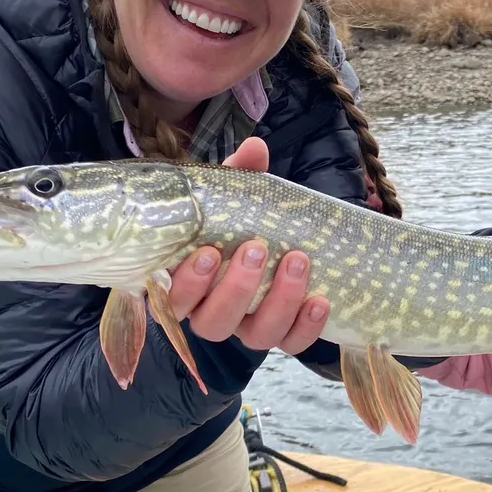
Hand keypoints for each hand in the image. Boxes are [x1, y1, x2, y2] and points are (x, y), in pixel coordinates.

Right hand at [165, 136, 330, 354]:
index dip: (187, 283)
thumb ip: (239, 177)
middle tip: (255, 249)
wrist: (282, 240)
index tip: (207, 251)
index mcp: (187, 283)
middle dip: (235, 288)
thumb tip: (255, 149)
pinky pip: (292, 343)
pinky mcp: (283, 334)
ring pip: (255, 337)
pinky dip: (307, 326)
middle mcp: (212, 312)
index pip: (171, 299)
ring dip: (277, 302)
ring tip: (297, 261)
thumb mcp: (235, 198)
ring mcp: (249, 327)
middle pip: (213, 323)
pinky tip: (320, 299)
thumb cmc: (242, 222)